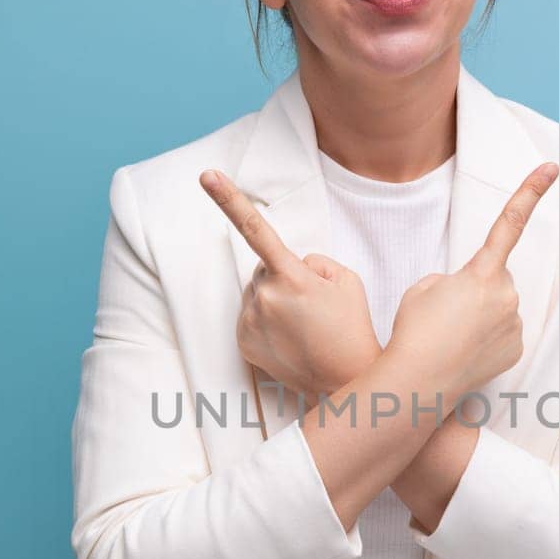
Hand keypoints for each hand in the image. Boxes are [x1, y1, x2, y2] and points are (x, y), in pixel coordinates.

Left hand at [199, 168, 380, 402]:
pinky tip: (289, 338)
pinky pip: (250, 316)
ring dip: (275, 300)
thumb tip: (291, 266)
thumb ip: (313, 261)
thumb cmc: (351, 328)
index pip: (256, 230)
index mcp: (292, 276)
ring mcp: (250, 322)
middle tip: (312, 305)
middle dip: (283, 276)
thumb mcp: (346, 279)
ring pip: (257, 293)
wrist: (344, 381)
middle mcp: (265, 297)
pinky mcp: (243, 342)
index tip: (207, 176)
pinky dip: (266, 321)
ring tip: (303, 326)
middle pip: (264, 268)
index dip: (229, 199)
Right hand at [387, 162, 558, 402]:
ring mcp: (514, 325)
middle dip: (473, 288)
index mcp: (482, 273)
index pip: (510, 223)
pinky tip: (464, 351)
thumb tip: (468, 292)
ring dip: (478, 316)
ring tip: (451, 336)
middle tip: (444, 314)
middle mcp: (506, 296)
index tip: (552, 168)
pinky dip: (485, 339)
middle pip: (494, 279)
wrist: (420, 383)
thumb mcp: (423, 288)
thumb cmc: (415, 331)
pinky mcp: (515, 350)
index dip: (532, 191)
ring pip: (498, 308)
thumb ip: (451, 280)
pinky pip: (502, 333)